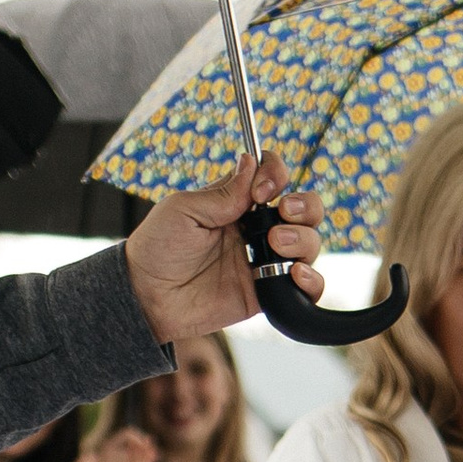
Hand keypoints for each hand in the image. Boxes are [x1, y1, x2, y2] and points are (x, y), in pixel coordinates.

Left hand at [123, 158, 321, 342]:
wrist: (149, 298)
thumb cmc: (158, 250)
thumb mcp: (183, 209)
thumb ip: (222, 192)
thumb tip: (252, 163)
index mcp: (237, 203)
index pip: (273, 177)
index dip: (276, 176)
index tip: (260, 192)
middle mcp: (257, 230)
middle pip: (304, 208)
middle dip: (304, 206)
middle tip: (282, 213)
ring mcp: (265, 261)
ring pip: (310, 243)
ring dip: (303, 239)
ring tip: (274, 247)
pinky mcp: (269, 293)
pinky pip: (308, 287)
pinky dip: (313, 280)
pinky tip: (295, 274)